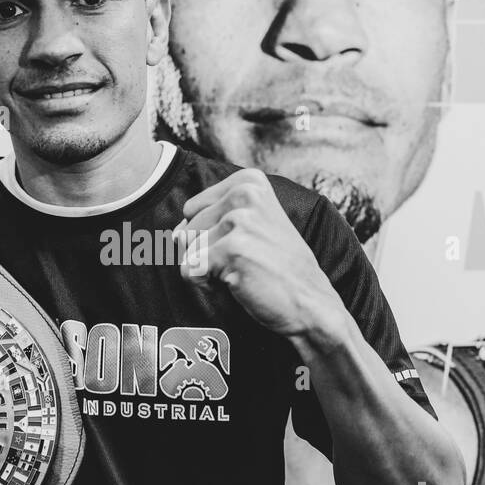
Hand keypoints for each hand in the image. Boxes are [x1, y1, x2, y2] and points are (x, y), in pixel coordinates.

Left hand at [179, 169, 341, 338]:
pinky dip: (208, 284)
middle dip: (207, 253)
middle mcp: (245, 194)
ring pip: (188, 250)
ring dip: (210, 269)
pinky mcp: (232, 249)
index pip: (193, 209)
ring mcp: (240, 220)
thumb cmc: (278, 268)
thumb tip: (175, 234)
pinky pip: (189, 270)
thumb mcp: (249, 229)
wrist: (310, 302)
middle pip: (188, 228)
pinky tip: (239, 283)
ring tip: (245, 271)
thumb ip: (206, 222)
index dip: (211, 236)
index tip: (244, 245)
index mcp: (250, 182)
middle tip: (246, 262)